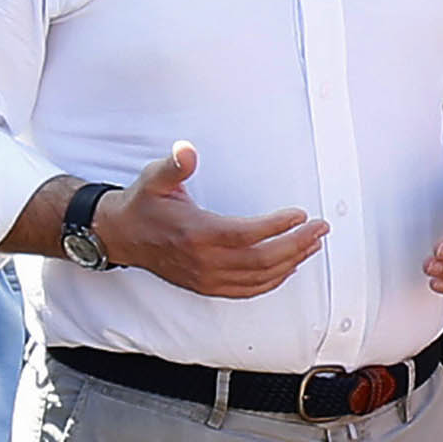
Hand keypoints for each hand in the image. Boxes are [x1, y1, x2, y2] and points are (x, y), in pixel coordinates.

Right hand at [99, 143, 328, 297]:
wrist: (122, 236)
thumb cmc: (144, 203)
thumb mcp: (154, 178)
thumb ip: (175, 165)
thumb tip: (187, 150)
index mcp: (196, 233)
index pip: (246, 235)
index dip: (277, 227)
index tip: (300, 214)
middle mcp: (204, 261)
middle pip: (261, 260)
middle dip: (296, 245)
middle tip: (320, 228)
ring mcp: (207, 278)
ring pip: (259, 278)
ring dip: (291, 262)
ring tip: (313, 244)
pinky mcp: (207, 287)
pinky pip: (247, 290)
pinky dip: (272, 281)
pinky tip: (289, 267)